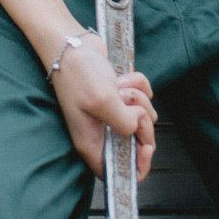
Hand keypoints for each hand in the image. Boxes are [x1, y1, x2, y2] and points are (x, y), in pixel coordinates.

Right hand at [49, 33, 156, 179]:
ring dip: (138, 97)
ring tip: (118, 86)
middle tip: (130, 106)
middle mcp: (103, 132)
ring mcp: (112, 113)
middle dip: (141, 121)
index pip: (119, 173)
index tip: (145, 147)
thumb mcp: (102, 101)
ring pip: (143, 115)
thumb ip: (124, 122)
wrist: (72, 44)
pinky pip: (143, 95)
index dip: (138, 166)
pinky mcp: (119, 96)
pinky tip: (122, 77)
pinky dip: (139, 84)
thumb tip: (137, 127)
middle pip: (138, 141)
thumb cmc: (79, 74)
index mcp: (93, 144)